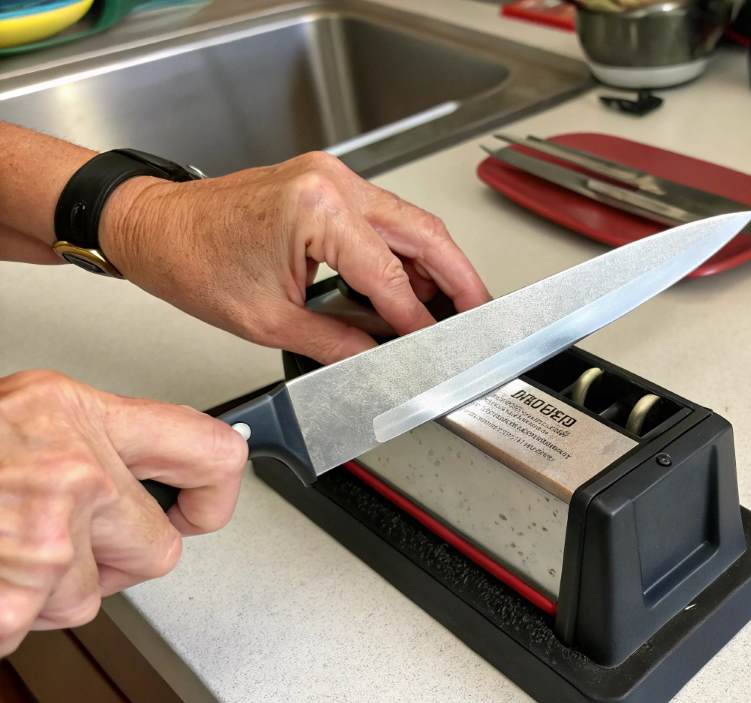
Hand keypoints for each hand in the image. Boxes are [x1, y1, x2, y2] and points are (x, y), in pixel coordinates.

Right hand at [0, 370, 246, 656]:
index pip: (210, 453)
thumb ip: (102, 438)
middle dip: (115, 555)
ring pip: (91, 599)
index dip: (218, 492)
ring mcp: (41, 546)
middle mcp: (71, 477)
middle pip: (158, 552)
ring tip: (5, 543)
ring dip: (53, 586)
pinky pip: (39, 626)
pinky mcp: (11, 606)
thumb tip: (172, 469)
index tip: (202, 507)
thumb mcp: (34, 410)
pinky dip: (11, 613)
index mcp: (79, 416)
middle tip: (62, 532)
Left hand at [99, 152, 491, 363]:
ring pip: (408, 222)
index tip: (438, 344)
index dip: (419, 319)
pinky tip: (411, 284)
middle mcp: (331, 182)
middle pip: (422, 232)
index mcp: (317, 210)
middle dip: (457, 277)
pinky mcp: (326, 183)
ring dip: (434, 265)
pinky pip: (382, 218)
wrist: (152, 226)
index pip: (391, 275)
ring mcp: (331, 177)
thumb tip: (379, 358)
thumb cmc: (191, 261)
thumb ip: (336, 343)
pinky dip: (402, 253)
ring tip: (450, 307)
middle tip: (479, 312)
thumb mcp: (269, 320)